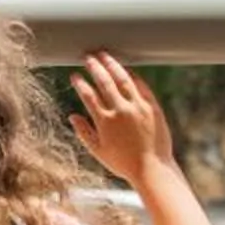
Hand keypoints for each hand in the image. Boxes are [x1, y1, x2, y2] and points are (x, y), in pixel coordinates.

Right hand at [70, 53, 176, 185]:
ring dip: (112, 65)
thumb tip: (72, 116)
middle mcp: (121, 111)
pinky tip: (126, 70)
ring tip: (105, 55)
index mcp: (105, 122)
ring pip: (123, 79)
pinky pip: (141, 86)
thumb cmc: (123, 163)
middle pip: (104, 82)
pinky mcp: (152, 107)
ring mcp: (138, 107)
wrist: (152, 168)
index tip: (75, 76)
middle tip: (87, 57)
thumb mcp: (99, 151)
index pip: (88, 95)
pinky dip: (133, 76)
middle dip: (94, 67)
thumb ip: (84, 132)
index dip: (80, 83)